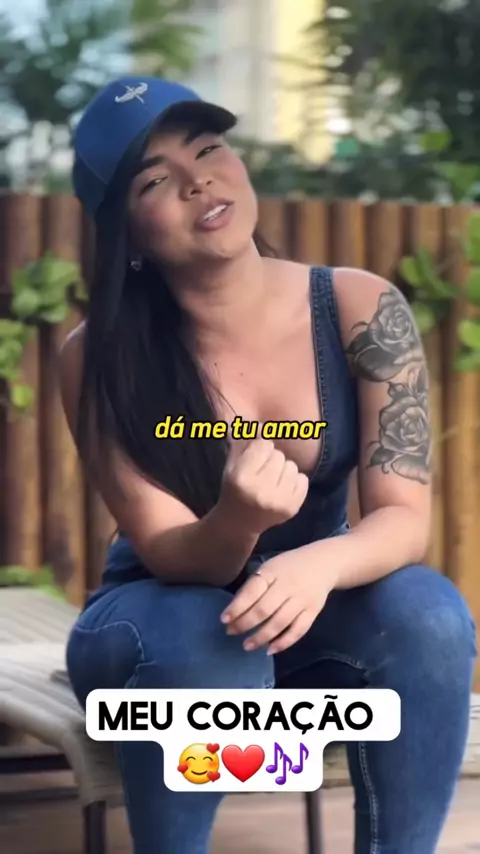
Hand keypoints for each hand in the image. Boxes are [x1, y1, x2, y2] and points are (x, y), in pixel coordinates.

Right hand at [218, 437, 308, 535]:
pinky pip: (303, 480)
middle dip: (272, 460)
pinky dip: (294, 481)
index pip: (263, 445)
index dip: (259, 449)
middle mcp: (260, 491)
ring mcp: (278, 502)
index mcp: (241, 478)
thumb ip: (244, 442)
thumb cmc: (234, 489)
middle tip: (263, 472)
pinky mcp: (292, 509)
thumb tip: (262, 424)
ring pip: (292, 466)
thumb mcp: (231, 466)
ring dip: (283, 470)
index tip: (254, 459)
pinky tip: (282, 489)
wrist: (238, 524)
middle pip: (279, 455)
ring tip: (272, 481)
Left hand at [220, 549, 338, 654]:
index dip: (237, 606)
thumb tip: (235, 609)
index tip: (224, 619)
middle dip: (245, 624)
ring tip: (247, 645)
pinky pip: (298, 631)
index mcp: (273, 571)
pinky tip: (270, 649)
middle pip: (264, 609)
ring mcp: (302, 600)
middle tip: (231, 632)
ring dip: (261, 637)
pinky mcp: (313, 612)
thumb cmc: (289, 566)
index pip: (252, 591)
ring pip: (279, 623)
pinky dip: (284, 643)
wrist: (324, 563)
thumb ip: (255, 585)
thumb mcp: (270, 566)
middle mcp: (288, 586)